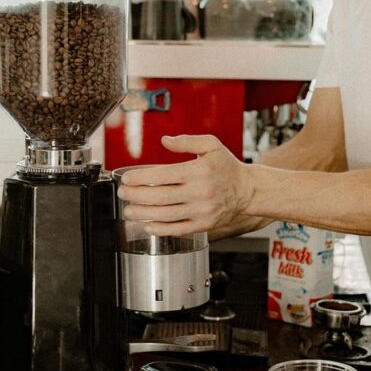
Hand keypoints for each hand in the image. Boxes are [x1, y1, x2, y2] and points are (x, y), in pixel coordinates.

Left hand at [116, 134, 253, 235]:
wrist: (248, 190)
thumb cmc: (227, 167)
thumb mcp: (211, 145)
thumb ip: (186, 141)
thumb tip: (164, 140)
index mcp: (199, 171)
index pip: (163, 175)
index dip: (142, 177)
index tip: (127, 178)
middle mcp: (200, 192)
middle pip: (161, 196)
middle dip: (137, 196)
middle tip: (123, 194)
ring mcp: (202, 210)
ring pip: (167, 214)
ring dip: (144, 213)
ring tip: (129, 210)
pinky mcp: (204, 225)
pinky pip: (179, 229)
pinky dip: (161, 229)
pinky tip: (148, 225)